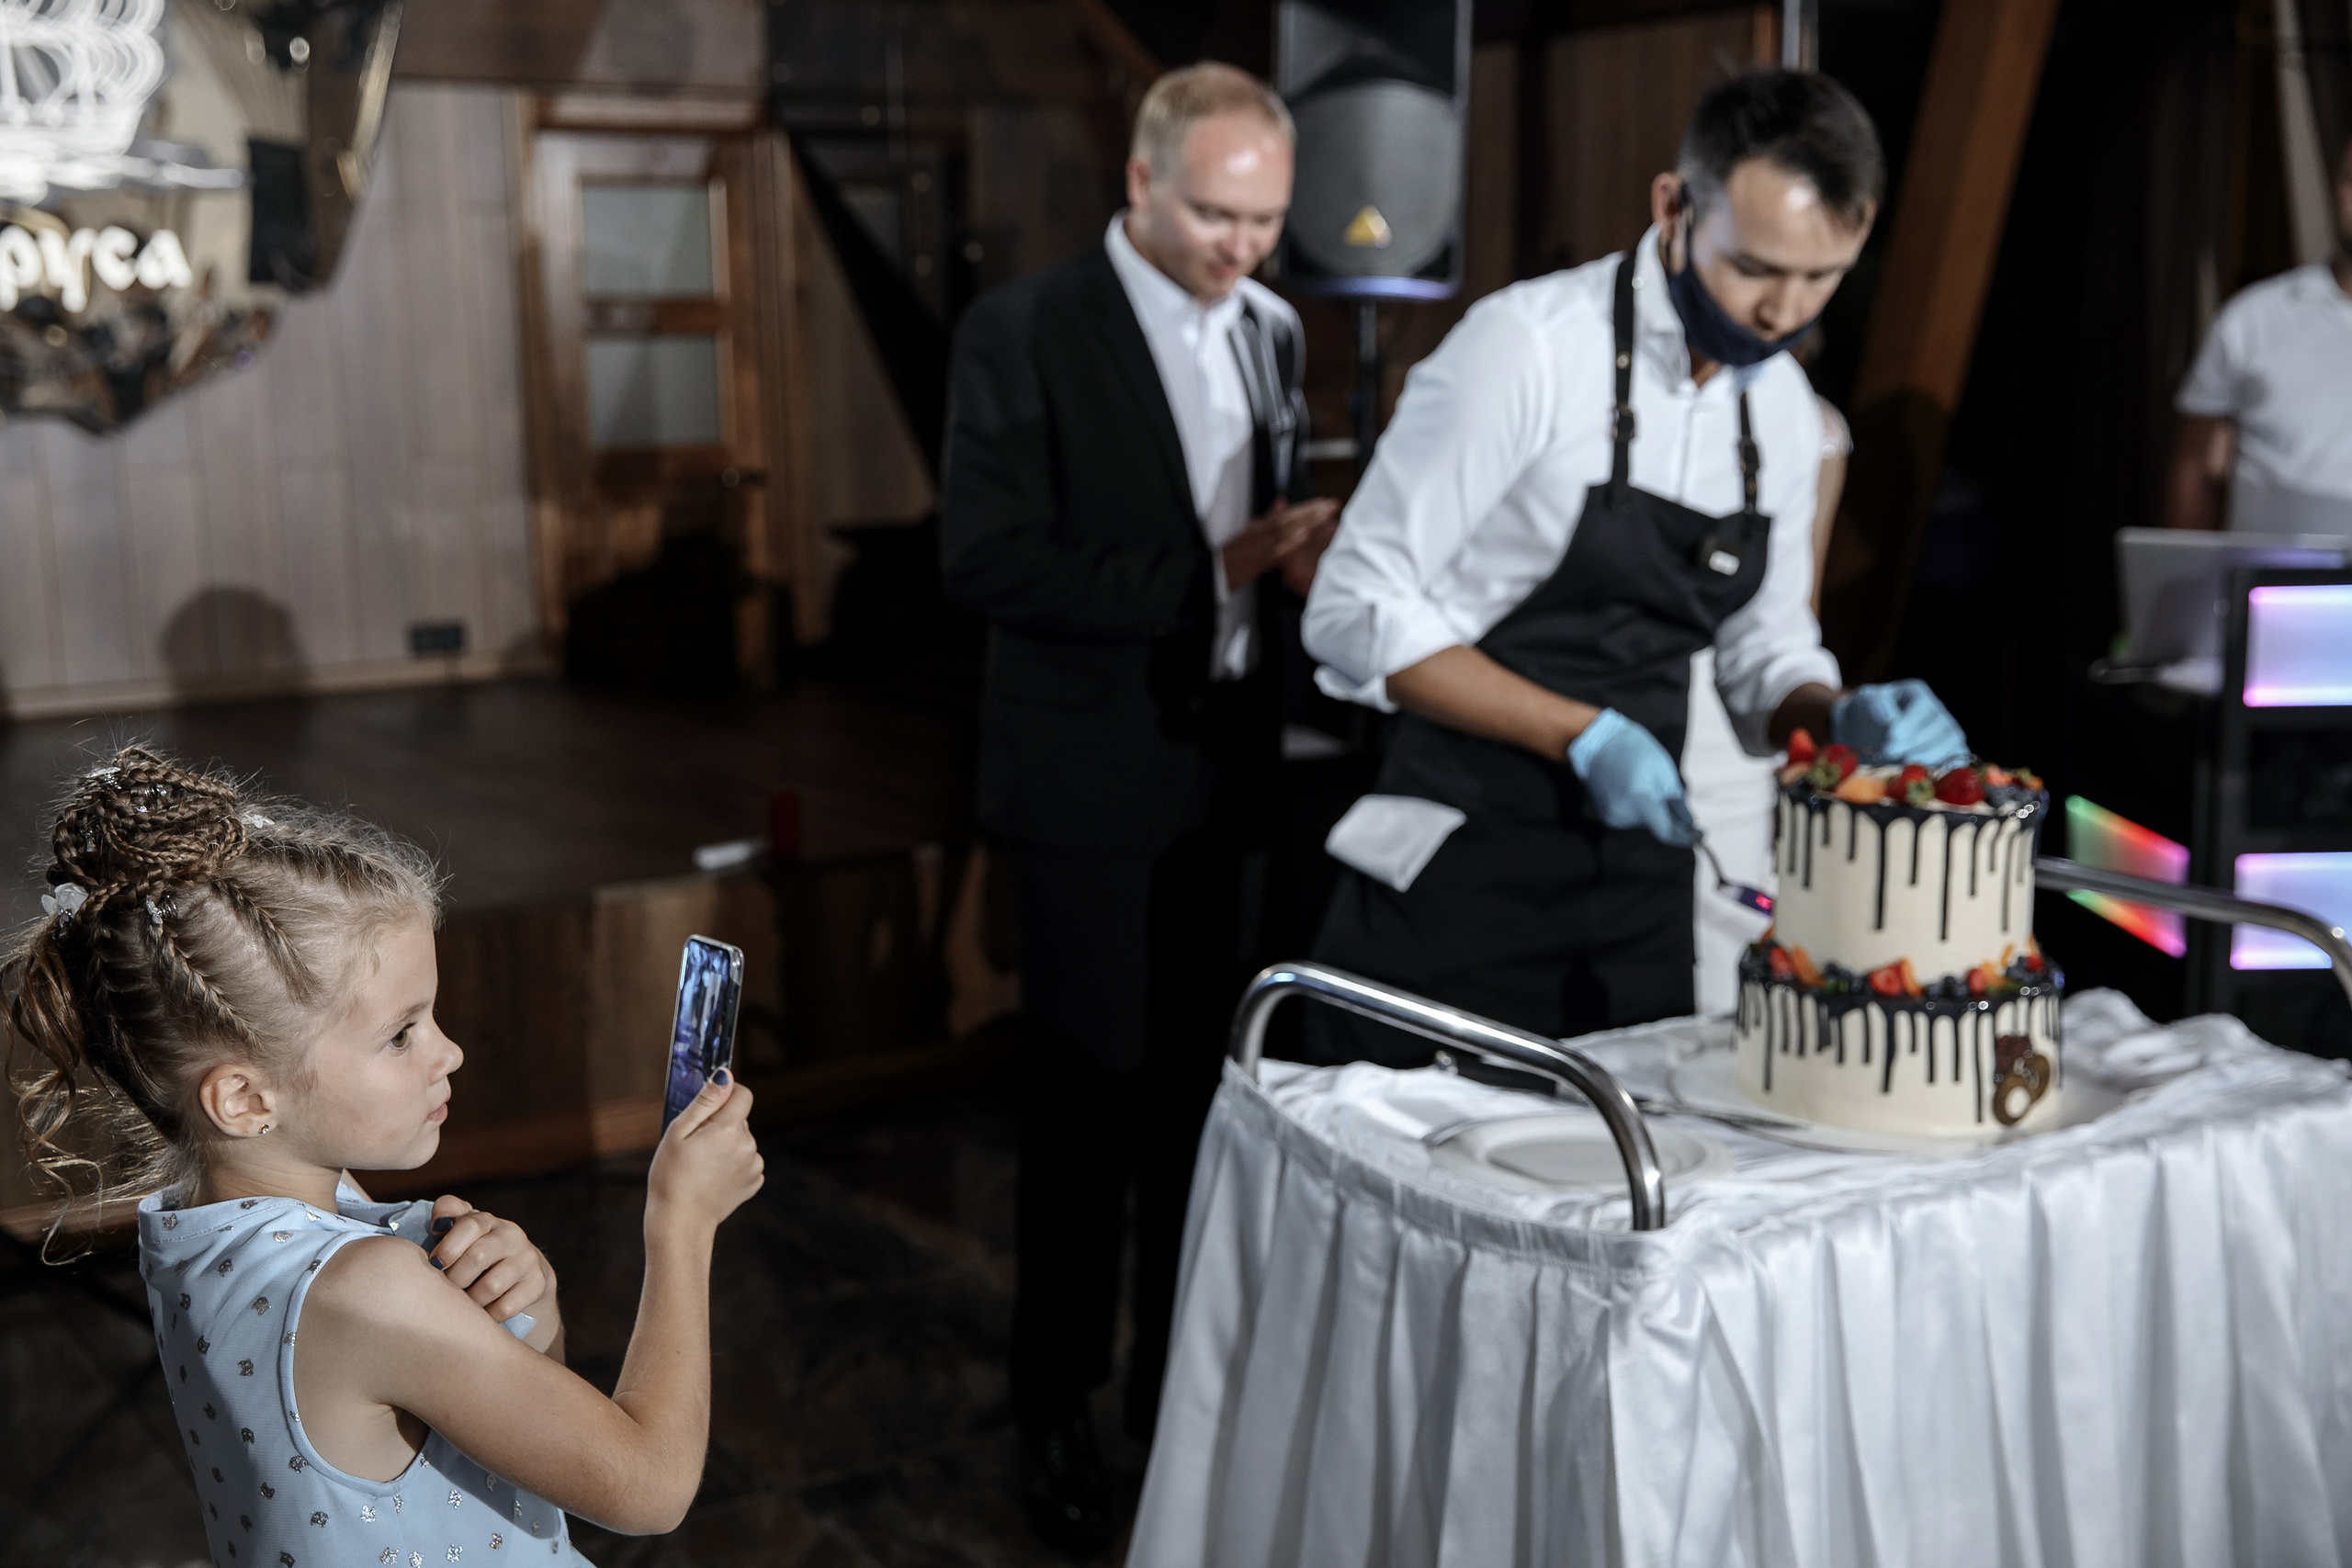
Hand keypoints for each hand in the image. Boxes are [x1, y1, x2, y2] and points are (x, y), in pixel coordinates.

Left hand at [427, 1197, 555, 1323]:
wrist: (520, 1273)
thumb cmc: (474, 1254)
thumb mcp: (459, 1234)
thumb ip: (446, 1217)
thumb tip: (438, 1223)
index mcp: (486, 1221)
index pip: (471, 1225)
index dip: (449, 1247)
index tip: (435, 1265)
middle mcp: (510, 1234)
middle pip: (478, 1256)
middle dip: (455, 1279)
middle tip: (446, 1290)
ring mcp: (527, 1258)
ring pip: (491, 1286)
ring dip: (471, 1301)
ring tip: (463, 1304)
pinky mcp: (538, 1282)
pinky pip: (506, 1306)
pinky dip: (489, 1315)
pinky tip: (483, 1313)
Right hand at [645, 1074, 764, 1236]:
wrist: (680, 1221)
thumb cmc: (671, 1175)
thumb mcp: (679, 1132)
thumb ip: (705, 1101)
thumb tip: (725, 1075)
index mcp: (730, 1129)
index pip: (743, 1094)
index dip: (725, 1095)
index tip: (708, 1108)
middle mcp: (749, 1145)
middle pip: (739, 1119)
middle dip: (720, 1124)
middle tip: (695, 1145)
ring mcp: (754, 1165)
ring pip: (742, 1141)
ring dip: (726, 1145)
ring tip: (702, 1165)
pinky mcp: (754, 1182)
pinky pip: (745, 1161)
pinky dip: (732, 1164)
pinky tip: (712, 1177)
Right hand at [1221, 498, 1338, 591]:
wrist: (1209, 574)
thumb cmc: (1230, 558)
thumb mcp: (1248, 534)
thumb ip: (1266, 519)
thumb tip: (1281, 502)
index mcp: (1259, 528)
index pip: (1287, 514)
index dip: (1307, 507)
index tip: (1325, 502)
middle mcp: (1259, 533)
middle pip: (1289, 519)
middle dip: (1312, 511)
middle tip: (1332, 505)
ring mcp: (1257, 547)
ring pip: (1285, 531)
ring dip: (1305, 522)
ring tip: (1324, 516)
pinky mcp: (1255, 561)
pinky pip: (1275, 551)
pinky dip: (1290, 542)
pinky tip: (1303, 537)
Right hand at [1567, 708, 1696, 846]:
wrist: (1599, 743)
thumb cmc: (1636, 750)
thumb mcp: (1664, 771)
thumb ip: (1676, 802)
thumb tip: (1689, 824)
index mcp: (1638, 798)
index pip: (1664, 831)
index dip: (1683, 837)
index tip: (1699, 835)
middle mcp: (1622, 812)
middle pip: (1655, 825)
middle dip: (1668, 816)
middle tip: (1671, 797)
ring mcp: (1611, 816)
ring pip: (1644, 822)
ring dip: (1652, 811)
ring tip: (1646, 784)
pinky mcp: (1606, 816)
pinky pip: (1632, 819)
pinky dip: (1639, 809)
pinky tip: (1634, 789)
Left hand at [1831, 679, 1967, 765]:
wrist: (1863, 733)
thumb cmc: (1865, 713)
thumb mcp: (1864, 701)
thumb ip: (1875, 704)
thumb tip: (1890, 719)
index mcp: (1917, 694)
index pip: (1923, 707)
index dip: (1910, 722)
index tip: (1892, 735)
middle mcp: (1936, 711)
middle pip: (1939, 726)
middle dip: (1915, 742)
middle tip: (1890, 751)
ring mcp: (1944, 732)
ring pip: (1952, 742)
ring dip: (1930, 756)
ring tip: (1904, 763)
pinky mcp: (1947, 752)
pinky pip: (1957, 758)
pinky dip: (1947, 767)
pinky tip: (1928, 774)